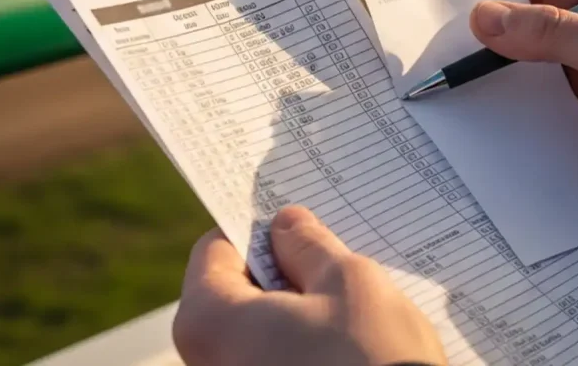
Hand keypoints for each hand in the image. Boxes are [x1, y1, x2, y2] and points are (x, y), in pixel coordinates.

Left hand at [174, 205, 445, 365]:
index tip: (298, 226)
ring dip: (299, 313)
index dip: (258, 231)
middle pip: (234, 295)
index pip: (216, 251)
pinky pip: (274, 360)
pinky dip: (303, 347)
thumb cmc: (370, 360)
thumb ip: (309, 246)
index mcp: (210, 322)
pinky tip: (347, 347)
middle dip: (282, 273)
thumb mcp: (347, 281)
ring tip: (350, 309)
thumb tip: (286, 226)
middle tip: (333, 264)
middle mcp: (206, 364)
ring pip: (258, 332)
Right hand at [469, 0, 577, 240]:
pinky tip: (490, 137)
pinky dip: (522, 128)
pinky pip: (549, 123)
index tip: (454, 19)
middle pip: (533, 35)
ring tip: (454, 103)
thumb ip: (553, 33)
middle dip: (493, 49)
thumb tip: (485, 17)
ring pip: (535, 82)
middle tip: (443, 64)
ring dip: (504, 92)